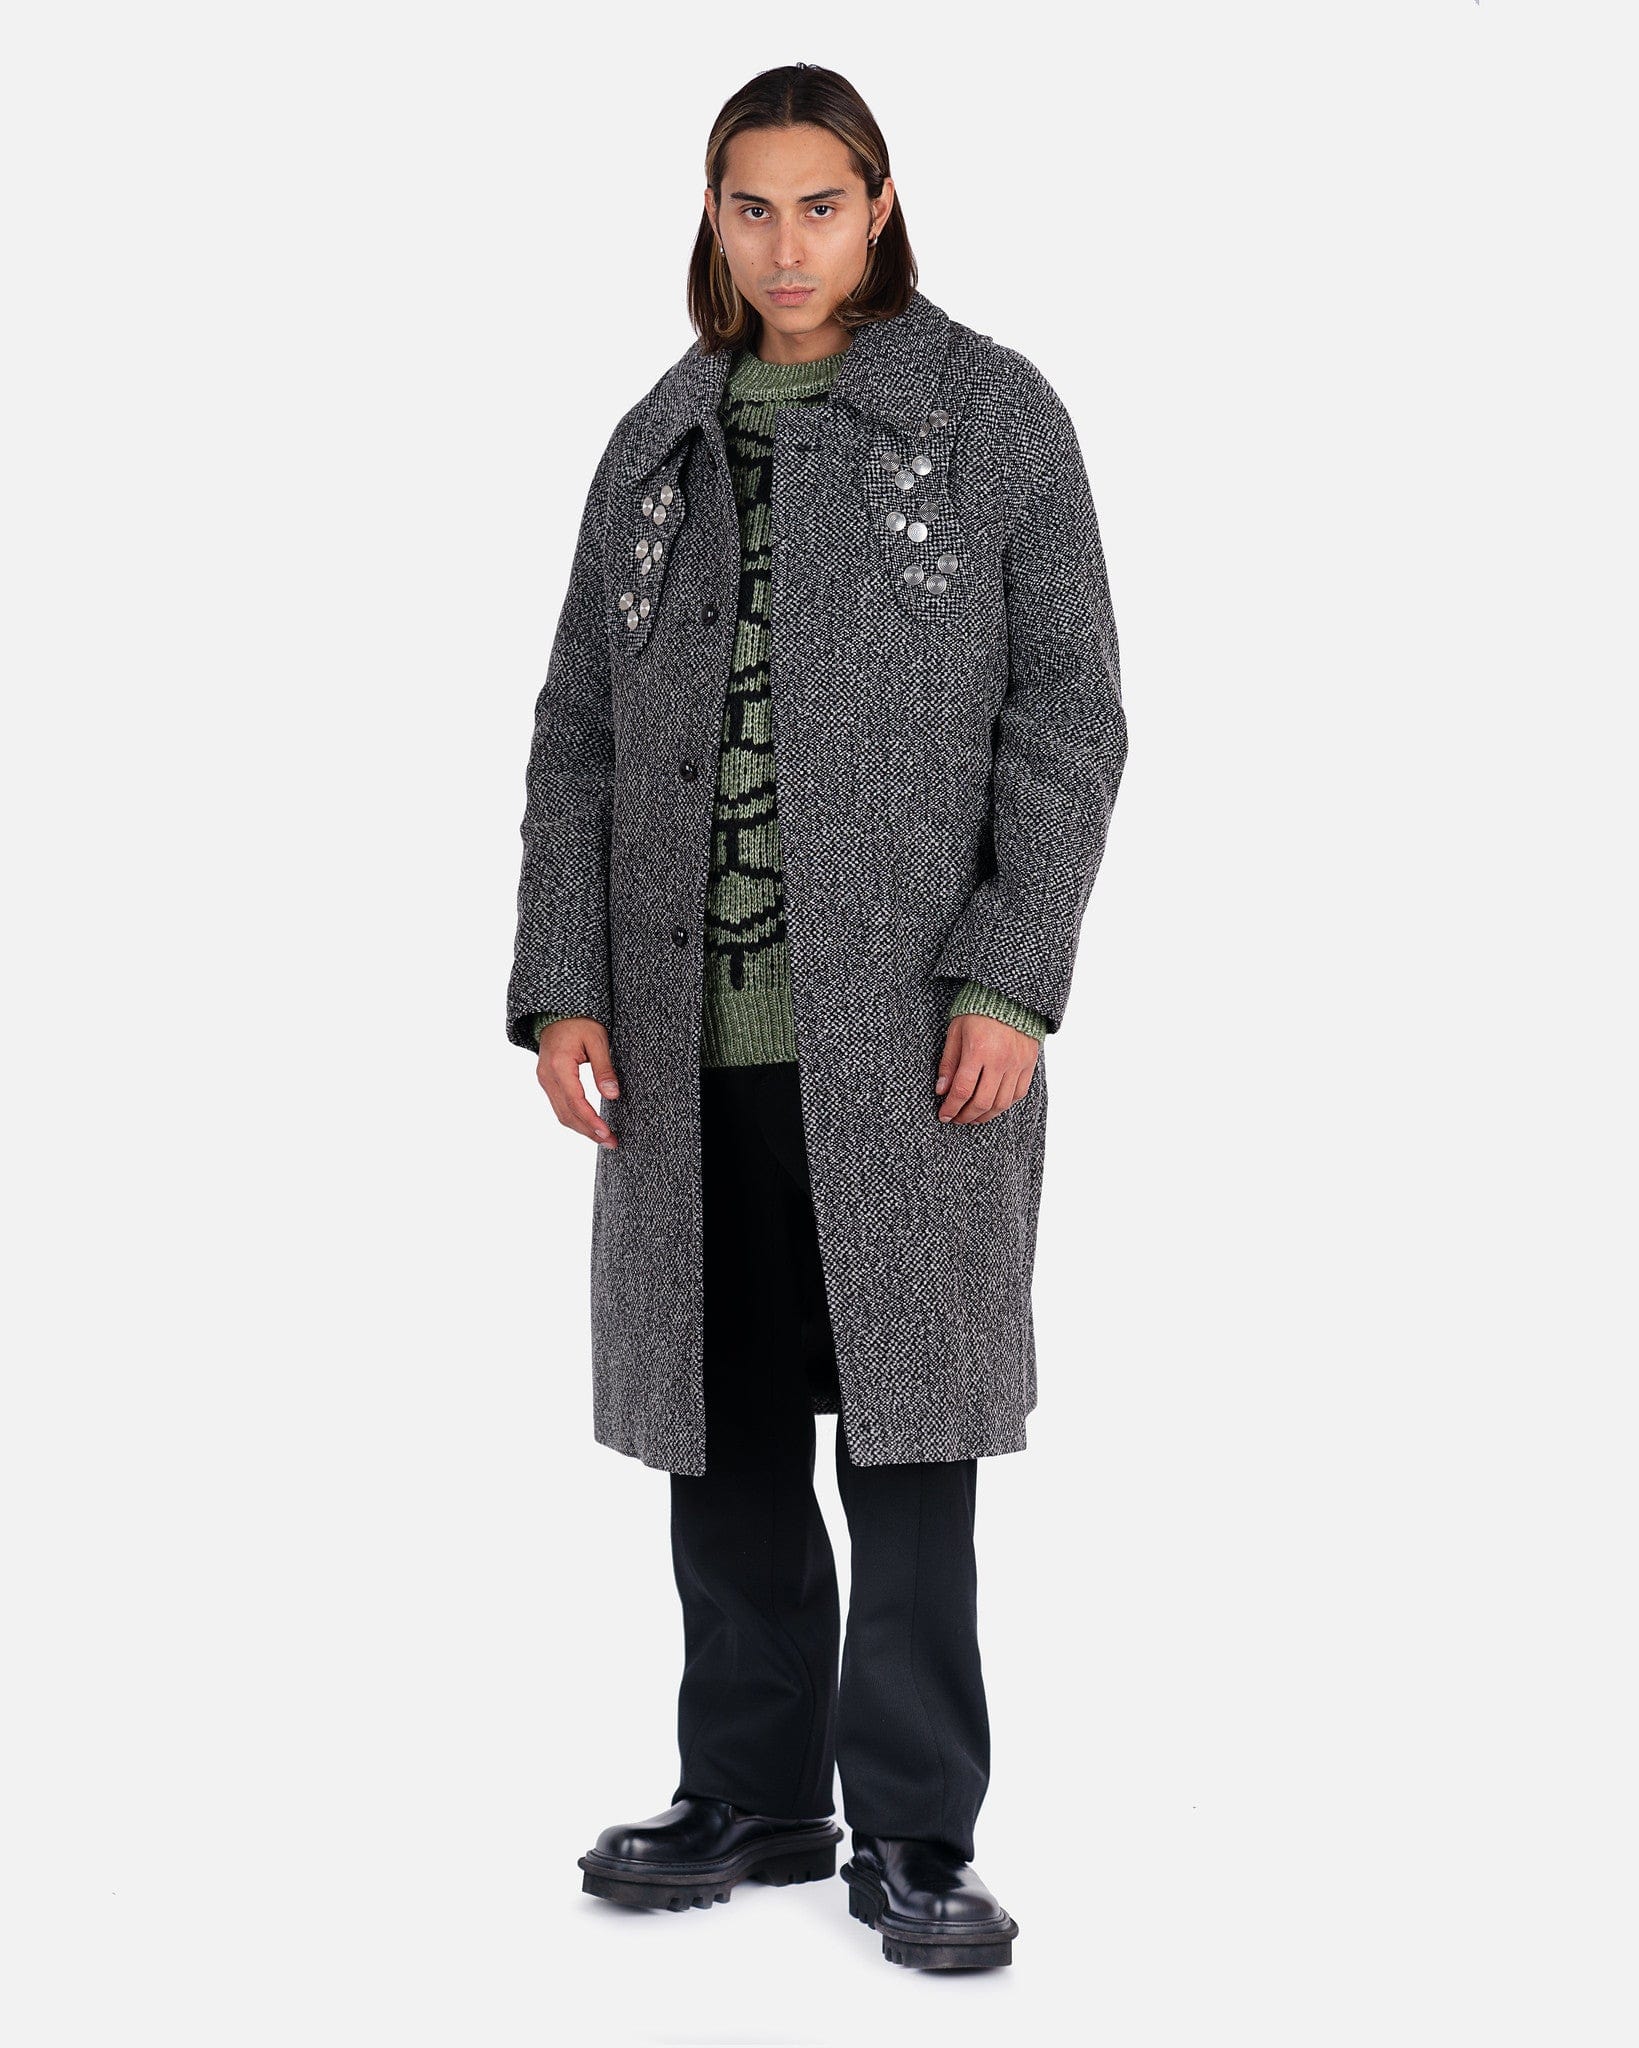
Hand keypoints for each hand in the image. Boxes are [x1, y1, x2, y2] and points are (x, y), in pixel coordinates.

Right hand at [536, 1018, 619, 1147]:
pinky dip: (574, 1118)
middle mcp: (547, 1076)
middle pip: (566, 1114)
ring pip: (561, 1113)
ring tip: (604, 1138)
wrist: (557, 1011)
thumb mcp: (598, 1040)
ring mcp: (544, 1080)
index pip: (575, 1101)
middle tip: (611, 1142)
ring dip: (582, 1129)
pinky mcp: (547, 1081)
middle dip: (588, 1132)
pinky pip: (559, 1106)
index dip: (591, 1121)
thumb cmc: (580, 1022)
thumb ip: (604, 1069)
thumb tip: (612, 1095)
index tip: (607, 1133)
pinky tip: (590, 1125)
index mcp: (559, 1065)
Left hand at [934, 1013, 1039, 1123]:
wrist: (1009, 995)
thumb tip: (941, 1090)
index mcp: (978, 1050)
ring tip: (972, 1117)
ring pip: (1002, 1103)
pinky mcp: (1029, 1063)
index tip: (943, 1115)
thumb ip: (949, 1062)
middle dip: (966, 1116)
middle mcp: (1000, 1060)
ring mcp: (1017, 1063)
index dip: (951, 1108)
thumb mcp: (955, 1032)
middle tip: (955, 1119)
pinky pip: (1018, 1094)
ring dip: (985, 1115)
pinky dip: (1004, 1105)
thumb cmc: (977, 1011)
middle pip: (982, 1102)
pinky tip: (992, 1106)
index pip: (962, 1090)